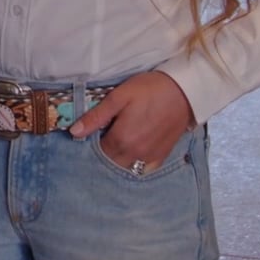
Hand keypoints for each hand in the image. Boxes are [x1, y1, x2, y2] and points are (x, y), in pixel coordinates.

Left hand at [68, 70, 195, 172]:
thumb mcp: (119, 97)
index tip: (90, 134)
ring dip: (117, 160)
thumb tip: (74, 132)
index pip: (96, 152)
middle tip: (103, 137)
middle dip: (103, 153)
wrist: (185, 91)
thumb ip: (96, 116)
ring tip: (116, 143)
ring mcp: (149, 158)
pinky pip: (142, 170)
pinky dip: (133, 164)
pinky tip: (131, 153)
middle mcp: (134, 154)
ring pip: (125, 168)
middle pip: (110, 162)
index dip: (90, 144)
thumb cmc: (149, 90)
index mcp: (121, 140)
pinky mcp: (161, 157)